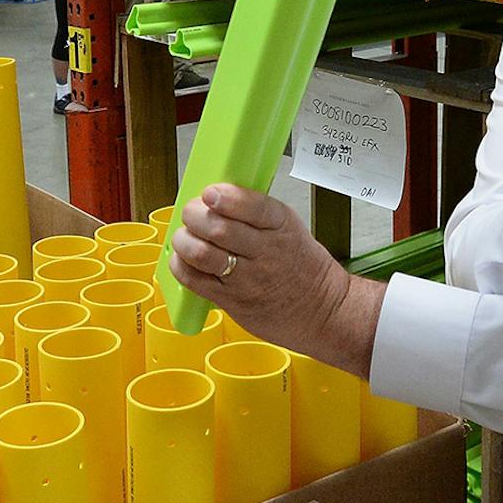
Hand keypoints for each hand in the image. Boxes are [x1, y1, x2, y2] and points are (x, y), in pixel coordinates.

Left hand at [168, 184, 384, 376]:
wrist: (321, 310)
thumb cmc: (302, 267)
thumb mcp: (290, 229)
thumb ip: (256, 213)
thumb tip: (216, 197)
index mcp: (281, 226)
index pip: (253, 206)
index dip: (226, 198)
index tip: (211, 193)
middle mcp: (265, 251)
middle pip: (219, 228)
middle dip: (195, 215)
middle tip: (192, 212)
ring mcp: (247, 278)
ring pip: (202, 254)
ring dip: (184, 240)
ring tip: (184, 237)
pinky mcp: (232, 300)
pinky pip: (195, 281)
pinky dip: (181, 266)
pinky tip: (184, 260)